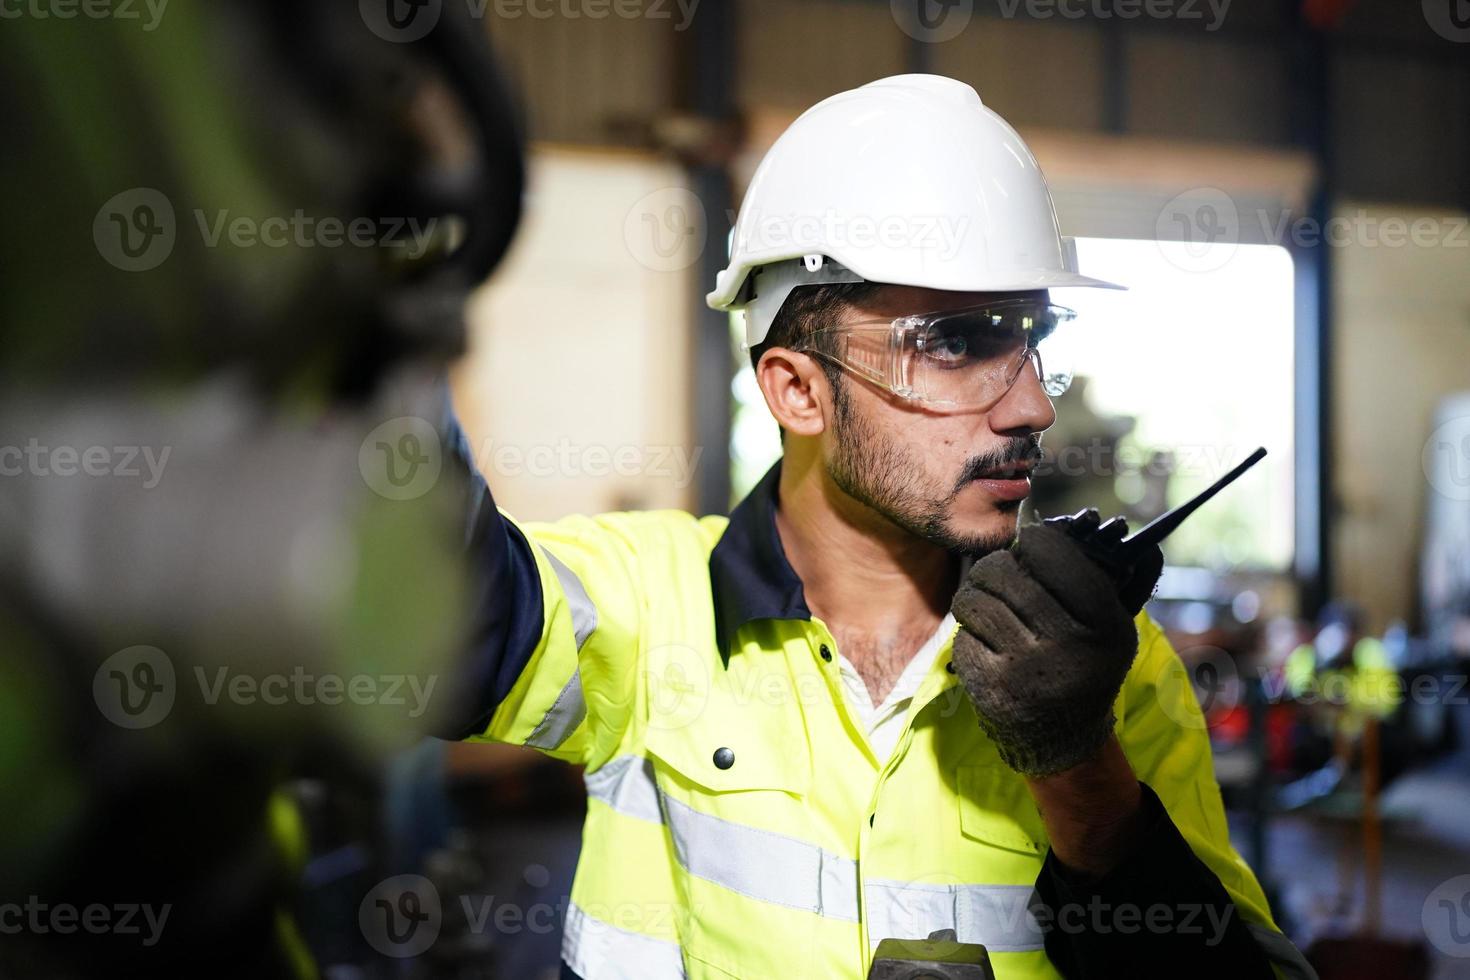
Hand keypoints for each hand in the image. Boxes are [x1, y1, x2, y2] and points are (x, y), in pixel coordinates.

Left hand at [950, 521, 1162, 776]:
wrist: (1064, 739)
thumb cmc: (1084, 664)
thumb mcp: (1110, 627)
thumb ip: (1095, 577)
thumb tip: (1059, 524)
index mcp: (1105, 626)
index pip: (1056, 556)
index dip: (1035, 539)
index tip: (1030, 540)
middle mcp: (1068, 649)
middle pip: (1005, 573)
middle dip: (995, 565)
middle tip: (997, 571)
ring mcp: (1026, 671)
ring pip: (975, 601)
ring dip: (975, 595)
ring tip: (987, 603)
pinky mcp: (991, 689)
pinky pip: (963, 636)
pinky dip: (971, 634)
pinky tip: (988, 643)